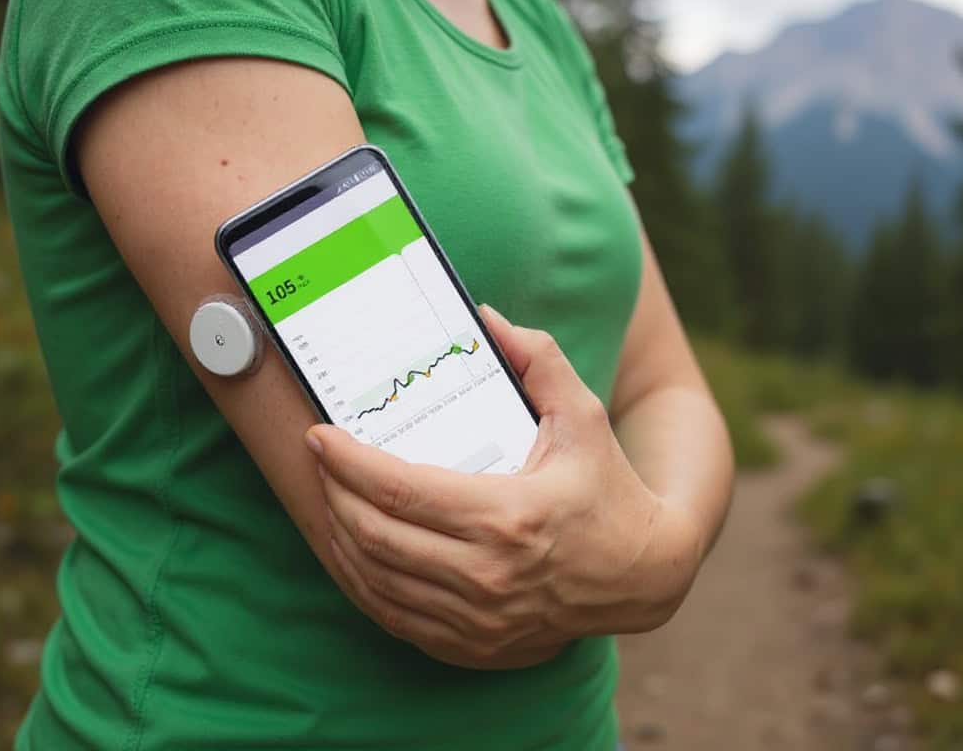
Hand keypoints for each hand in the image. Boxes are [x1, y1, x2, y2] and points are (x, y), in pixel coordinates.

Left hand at [306, 305, 702, 669]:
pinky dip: (362, 581)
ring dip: (340, 537)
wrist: (642, 575)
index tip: (320, 437)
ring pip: (375, 579)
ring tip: (329, 498)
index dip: (348, 462)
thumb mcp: (583, 416)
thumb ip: (538, 360)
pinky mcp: (472, 644)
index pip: (400, 489)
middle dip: (333, 493)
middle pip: (375, 535)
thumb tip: (486, 319)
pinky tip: (354, 550)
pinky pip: (392, 616)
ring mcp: (477, 619)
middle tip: (321, 462)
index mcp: (508, 516)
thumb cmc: (608, 491)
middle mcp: (487, 575)